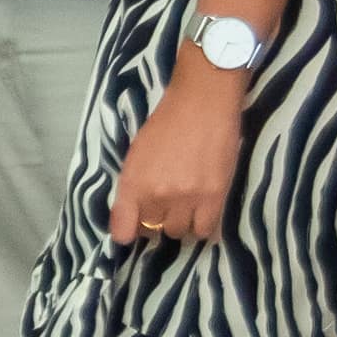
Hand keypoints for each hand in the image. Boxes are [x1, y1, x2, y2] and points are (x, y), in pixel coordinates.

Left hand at [107, 71, 241, 247]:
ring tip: (185, 204)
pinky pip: (205, 230)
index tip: (132, 228)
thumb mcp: (136, 154)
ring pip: (178, 232)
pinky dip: (202, 225)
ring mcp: (187, 199)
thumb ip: (132, 186)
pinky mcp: (214, 197)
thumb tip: (131, 216)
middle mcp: (157, 195)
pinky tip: (202, 211)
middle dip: (156, 219)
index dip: (127, 233)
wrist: (201, 104)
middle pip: (153, 230)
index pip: (122, 231)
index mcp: (133, 182)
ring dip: (179, 222)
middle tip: (164, 204)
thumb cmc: (165, 124)